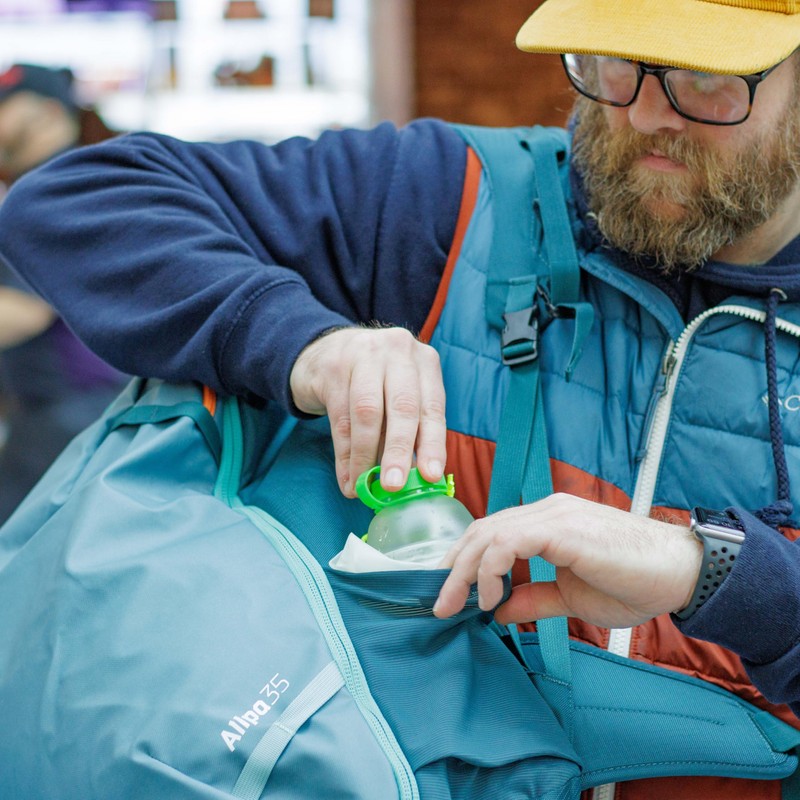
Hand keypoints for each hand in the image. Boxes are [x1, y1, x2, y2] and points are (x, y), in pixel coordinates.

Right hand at [289, 326, 446, 496]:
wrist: (324, 351)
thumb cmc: (373, 383)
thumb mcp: (397, 396)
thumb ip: (409, 430)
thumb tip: (415, 480)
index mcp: (424, 361)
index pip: (433, 407)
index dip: (433, 444)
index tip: (431, 476)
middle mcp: (397, 352)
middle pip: (402, 407)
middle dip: (399, 451)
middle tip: (394, 486)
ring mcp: (364, 355)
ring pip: (368, 413)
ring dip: (366, 456)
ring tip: (364, 487)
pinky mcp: (333, 367)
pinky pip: (341, 416)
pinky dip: (345, 453)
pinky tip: (346, 477)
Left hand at [433, 493, 702, 627]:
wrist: (680, 574)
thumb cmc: (634, 583)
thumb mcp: (571, 598)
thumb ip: (534, 598)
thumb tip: (497, 610)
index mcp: (546, 522)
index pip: (490, 533)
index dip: (462, 561)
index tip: (448, 594)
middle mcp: (544, 510)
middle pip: (480, 530)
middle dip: (452, 567)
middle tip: (438, 604)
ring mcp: (552, 515)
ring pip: (487, 533)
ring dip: (463, 571)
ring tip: (453, 605)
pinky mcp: (561, 527)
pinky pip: (508, 542)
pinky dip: (490, 569)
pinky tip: (490, 597)